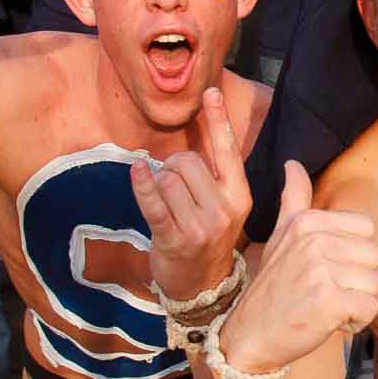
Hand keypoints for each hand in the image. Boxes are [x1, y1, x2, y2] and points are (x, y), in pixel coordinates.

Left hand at [129, 87, 249, 301]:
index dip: (218, 119)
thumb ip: (215, 172)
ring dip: (158, 182)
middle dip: (173, 166)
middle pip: (188, 162)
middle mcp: (223, 209)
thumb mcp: (223, 205)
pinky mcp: (174, 239)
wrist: (202, 286)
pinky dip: (142, 184)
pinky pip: (154, 202)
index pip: (227, 150)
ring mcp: (200, 226)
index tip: (210, 92)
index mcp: (239, 196)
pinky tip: (137, 172)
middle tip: (172, 184)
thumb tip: (199, 125)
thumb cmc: (208, 236)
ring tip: (164, 200)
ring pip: (168, 178)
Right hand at [216, 161, 377, 373]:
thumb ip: (294, 199)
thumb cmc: (272, 288)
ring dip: (356, 302)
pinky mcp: (329, 301)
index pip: (366, 230)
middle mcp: (314, 241)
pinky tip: (330, 322)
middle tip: (324, 292)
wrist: (249, 337)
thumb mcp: (280, 236)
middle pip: (374, 257)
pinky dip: (355, 321)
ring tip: (325, 307)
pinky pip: (369, 309)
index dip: (352, 255)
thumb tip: (293, 163)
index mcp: (307, 222)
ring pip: (374, 284)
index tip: (325, 269)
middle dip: (356, 281)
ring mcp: (321, 270)